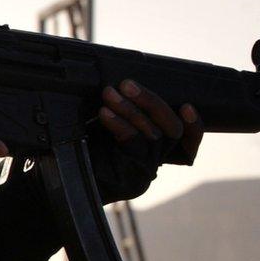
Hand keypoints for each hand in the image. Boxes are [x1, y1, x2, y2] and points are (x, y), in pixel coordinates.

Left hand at [88, 79, 204, 202]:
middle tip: (127, 84)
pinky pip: (133, 142)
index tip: (188, 105)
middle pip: (173, 130)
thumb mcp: (109, 127)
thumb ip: (127, 113)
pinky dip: (119, 123)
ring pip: (153, 133)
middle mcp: (156, 160)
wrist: (64, 176)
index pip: (188, 141)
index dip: (195, 126)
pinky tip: (104, 113)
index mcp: (155, 149)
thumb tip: (128, 87)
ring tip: (109, 93)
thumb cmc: (85, 148)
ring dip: (130, 108)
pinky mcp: (133, 175)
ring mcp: (146, 169)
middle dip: (151, 101)